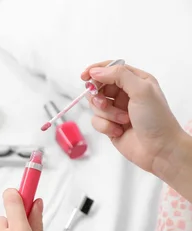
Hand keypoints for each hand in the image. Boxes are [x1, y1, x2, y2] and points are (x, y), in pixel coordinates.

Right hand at [81, 61, 187, 175]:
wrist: (159, 149)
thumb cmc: (156, 119)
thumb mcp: (141, 90)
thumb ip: (118, 75)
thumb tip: (95, 71)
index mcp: (136, 80)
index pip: (111, 68)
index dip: (96, 70)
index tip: (85, 77)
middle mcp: (125, 93)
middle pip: (99, 86)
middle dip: (98, 96)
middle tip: (104, 103)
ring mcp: (117, 109)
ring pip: (95, 105)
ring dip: (106, 114)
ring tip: (122, 121)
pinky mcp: (110, 125)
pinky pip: (96, 121)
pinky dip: (105, 126)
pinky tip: (118, 131)